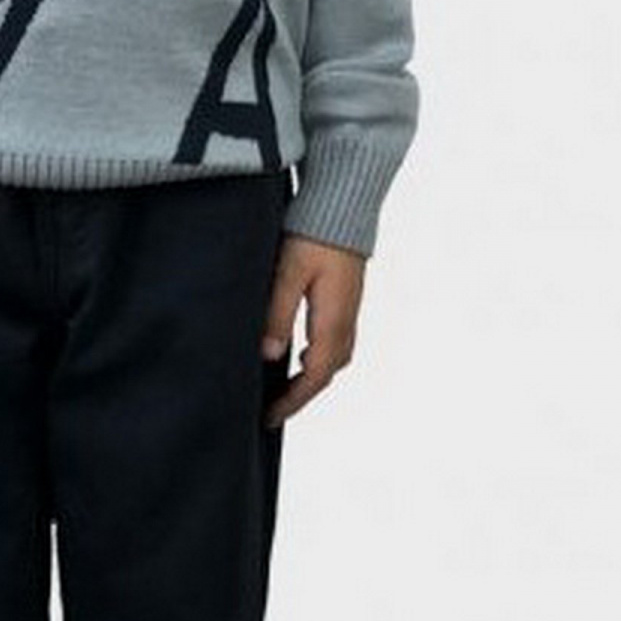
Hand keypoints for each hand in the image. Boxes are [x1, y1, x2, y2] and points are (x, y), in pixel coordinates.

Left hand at [261, 233, 365, 426]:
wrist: (345, 203)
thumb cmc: (315, 233)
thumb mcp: (288, 272)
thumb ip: (279, 313)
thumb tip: (270, 355)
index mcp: (332, 318)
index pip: (314, 375)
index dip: (293, 401)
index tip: (270, 417)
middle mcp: (346, 319)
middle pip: (327, 372)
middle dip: (302, 395)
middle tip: (274, 410)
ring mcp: (350, 308)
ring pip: (334, 358)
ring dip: (311, 378)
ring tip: (284, 389)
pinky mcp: (347, 298)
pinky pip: (336, 341)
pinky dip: (319, 358)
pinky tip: (299, 354)